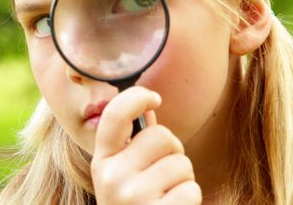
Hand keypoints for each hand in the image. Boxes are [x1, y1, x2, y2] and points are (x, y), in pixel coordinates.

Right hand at [91, 87, 201, 204]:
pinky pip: (191, 188)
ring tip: (167, 196)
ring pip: (181, 163)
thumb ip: (133, 144)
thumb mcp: (122, 177)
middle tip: (163, 174)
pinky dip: (189, 199)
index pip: (113, 115)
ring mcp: (132, 196)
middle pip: (161, 135)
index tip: (154, 97)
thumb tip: (148, 105)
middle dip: (173, 151)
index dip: (136, 97)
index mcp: (101, 162)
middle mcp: (111, 176)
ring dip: (183, 178)